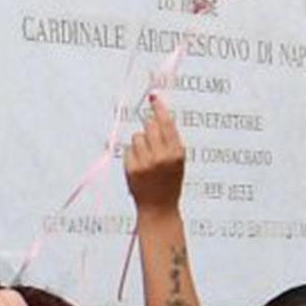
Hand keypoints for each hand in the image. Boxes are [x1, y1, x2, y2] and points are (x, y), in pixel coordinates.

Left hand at [124, 95, 186, 216]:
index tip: (154, 97)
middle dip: (149, 129)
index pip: (167, 123)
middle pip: (149, 126)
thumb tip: (159, 117)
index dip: (159, 108)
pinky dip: (132, 155)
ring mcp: (145, 162)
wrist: (159, 208)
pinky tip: (139, 167)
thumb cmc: (170, 182)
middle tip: (152, 141)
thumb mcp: (177, 161)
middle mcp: (161, 156)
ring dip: (140, 143)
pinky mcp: (131, 168)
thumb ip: (170, 140)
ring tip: (147, 159)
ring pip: (137, 136)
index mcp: (177, 153)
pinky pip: (128, 149)